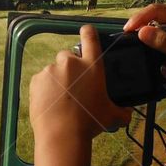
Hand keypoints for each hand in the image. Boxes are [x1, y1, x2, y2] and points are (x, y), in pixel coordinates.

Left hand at [29, 25, 132, 140]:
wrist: (62, 134)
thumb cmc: (89, 122)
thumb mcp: (111, 115)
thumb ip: (122, 111)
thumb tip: (129, 114)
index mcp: (92, 66)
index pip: (90, 37)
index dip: (88, 32)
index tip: (86, 31)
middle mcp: (70, 63)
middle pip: (68, 55)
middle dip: (70, 66)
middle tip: (74, 85)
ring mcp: (51, 70)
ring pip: (54, 69)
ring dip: (57, 79)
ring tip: (61, 99)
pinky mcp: (37, 80)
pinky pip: (41, 80)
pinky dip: (44, 88)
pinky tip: (50, 102)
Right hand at [123, 4, 165, 94]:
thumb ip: (164, 42)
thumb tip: (141, 31)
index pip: (156, 10)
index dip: (139, 18)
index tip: (127, 30)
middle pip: (150, 15)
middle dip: (137, 24)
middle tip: (125, 36)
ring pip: (149, 25)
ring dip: (139, 32)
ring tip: (128, 41)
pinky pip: (151, 36)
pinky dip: (143, 40)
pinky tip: (137, 46)